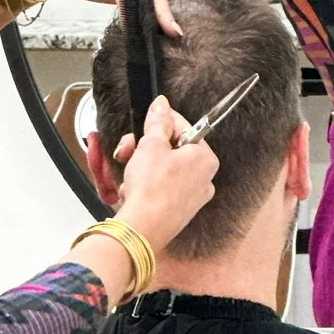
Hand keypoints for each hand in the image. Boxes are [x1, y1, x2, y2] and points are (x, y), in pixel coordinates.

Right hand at [111, 96, 218, 253]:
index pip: (184, 128)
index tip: (148, 120)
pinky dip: (145, 185)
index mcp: (205, 158)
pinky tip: (133, 189)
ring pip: (163, 169)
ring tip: (129, 172)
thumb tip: (162, 105)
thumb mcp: (151, 145)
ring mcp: (192, 197)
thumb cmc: (152, 189)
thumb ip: (158, 122)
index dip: (161, 122)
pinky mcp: (178, 211)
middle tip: (130, 149)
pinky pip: (160, 188)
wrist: (143, 228)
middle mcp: (204, 178)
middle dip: (146, 148)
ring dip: (142, 166)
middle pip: (172, 150)